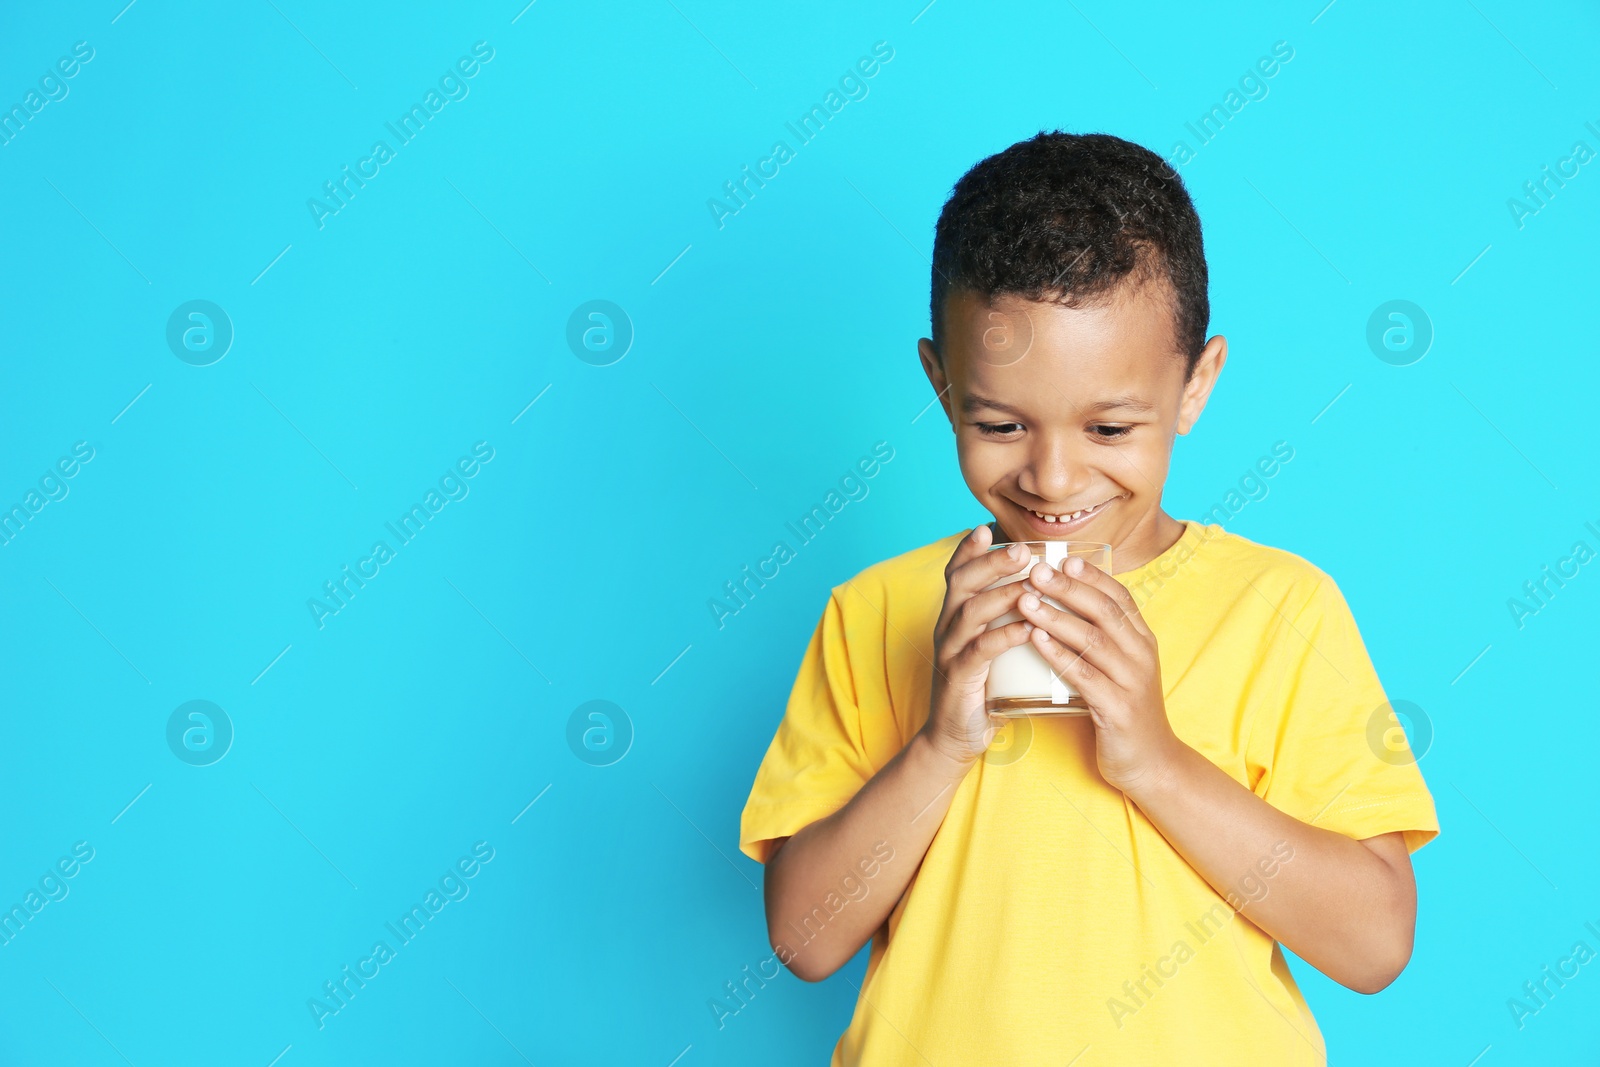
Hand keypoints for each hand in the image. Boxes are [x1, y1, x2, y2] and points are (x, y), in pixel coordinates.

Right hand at [919, 524, 1035, 769]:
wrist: (955, 738)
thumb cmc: (982, 689)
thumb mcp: (991, 647)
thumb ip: (1005, 620)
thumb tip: (1040, 589)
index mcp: (954, 616)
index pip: (957, 572)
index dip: (970, 549)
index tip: (987, 526)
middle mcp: (947, 628)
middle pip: (962, 583)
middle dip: (991, 562)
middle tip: (1021, 550)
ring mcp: (950, 652)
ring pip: (971, 612)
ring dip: (1002, 594)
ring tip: (1032, 583)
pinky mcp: (958, 678)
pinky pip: (980, 651)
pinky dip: (1004, 636)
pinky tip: (1028, 628)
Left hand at [1015, 554, 1181, 793]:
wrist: (1150, 763)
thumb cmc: (1123, 709)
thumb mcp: (1119, 667)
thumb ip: (1100, 637)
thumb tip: (1064, 603)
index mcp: (1142, 640)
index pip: (1120, 598)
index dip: (1091, 576)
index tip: (1062, 558)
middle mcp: (1141, 655)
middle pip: (1104, 612)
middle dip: (1068, 589)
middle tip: (1035, 572)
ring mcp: (1132, 682)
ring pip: (1093, 640)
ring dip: (1056, 618)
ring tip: (1026, 601)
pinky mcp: (1117, 709)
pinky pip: (1085, 676)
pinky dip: (1059, 655)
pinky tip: (1036, 640)